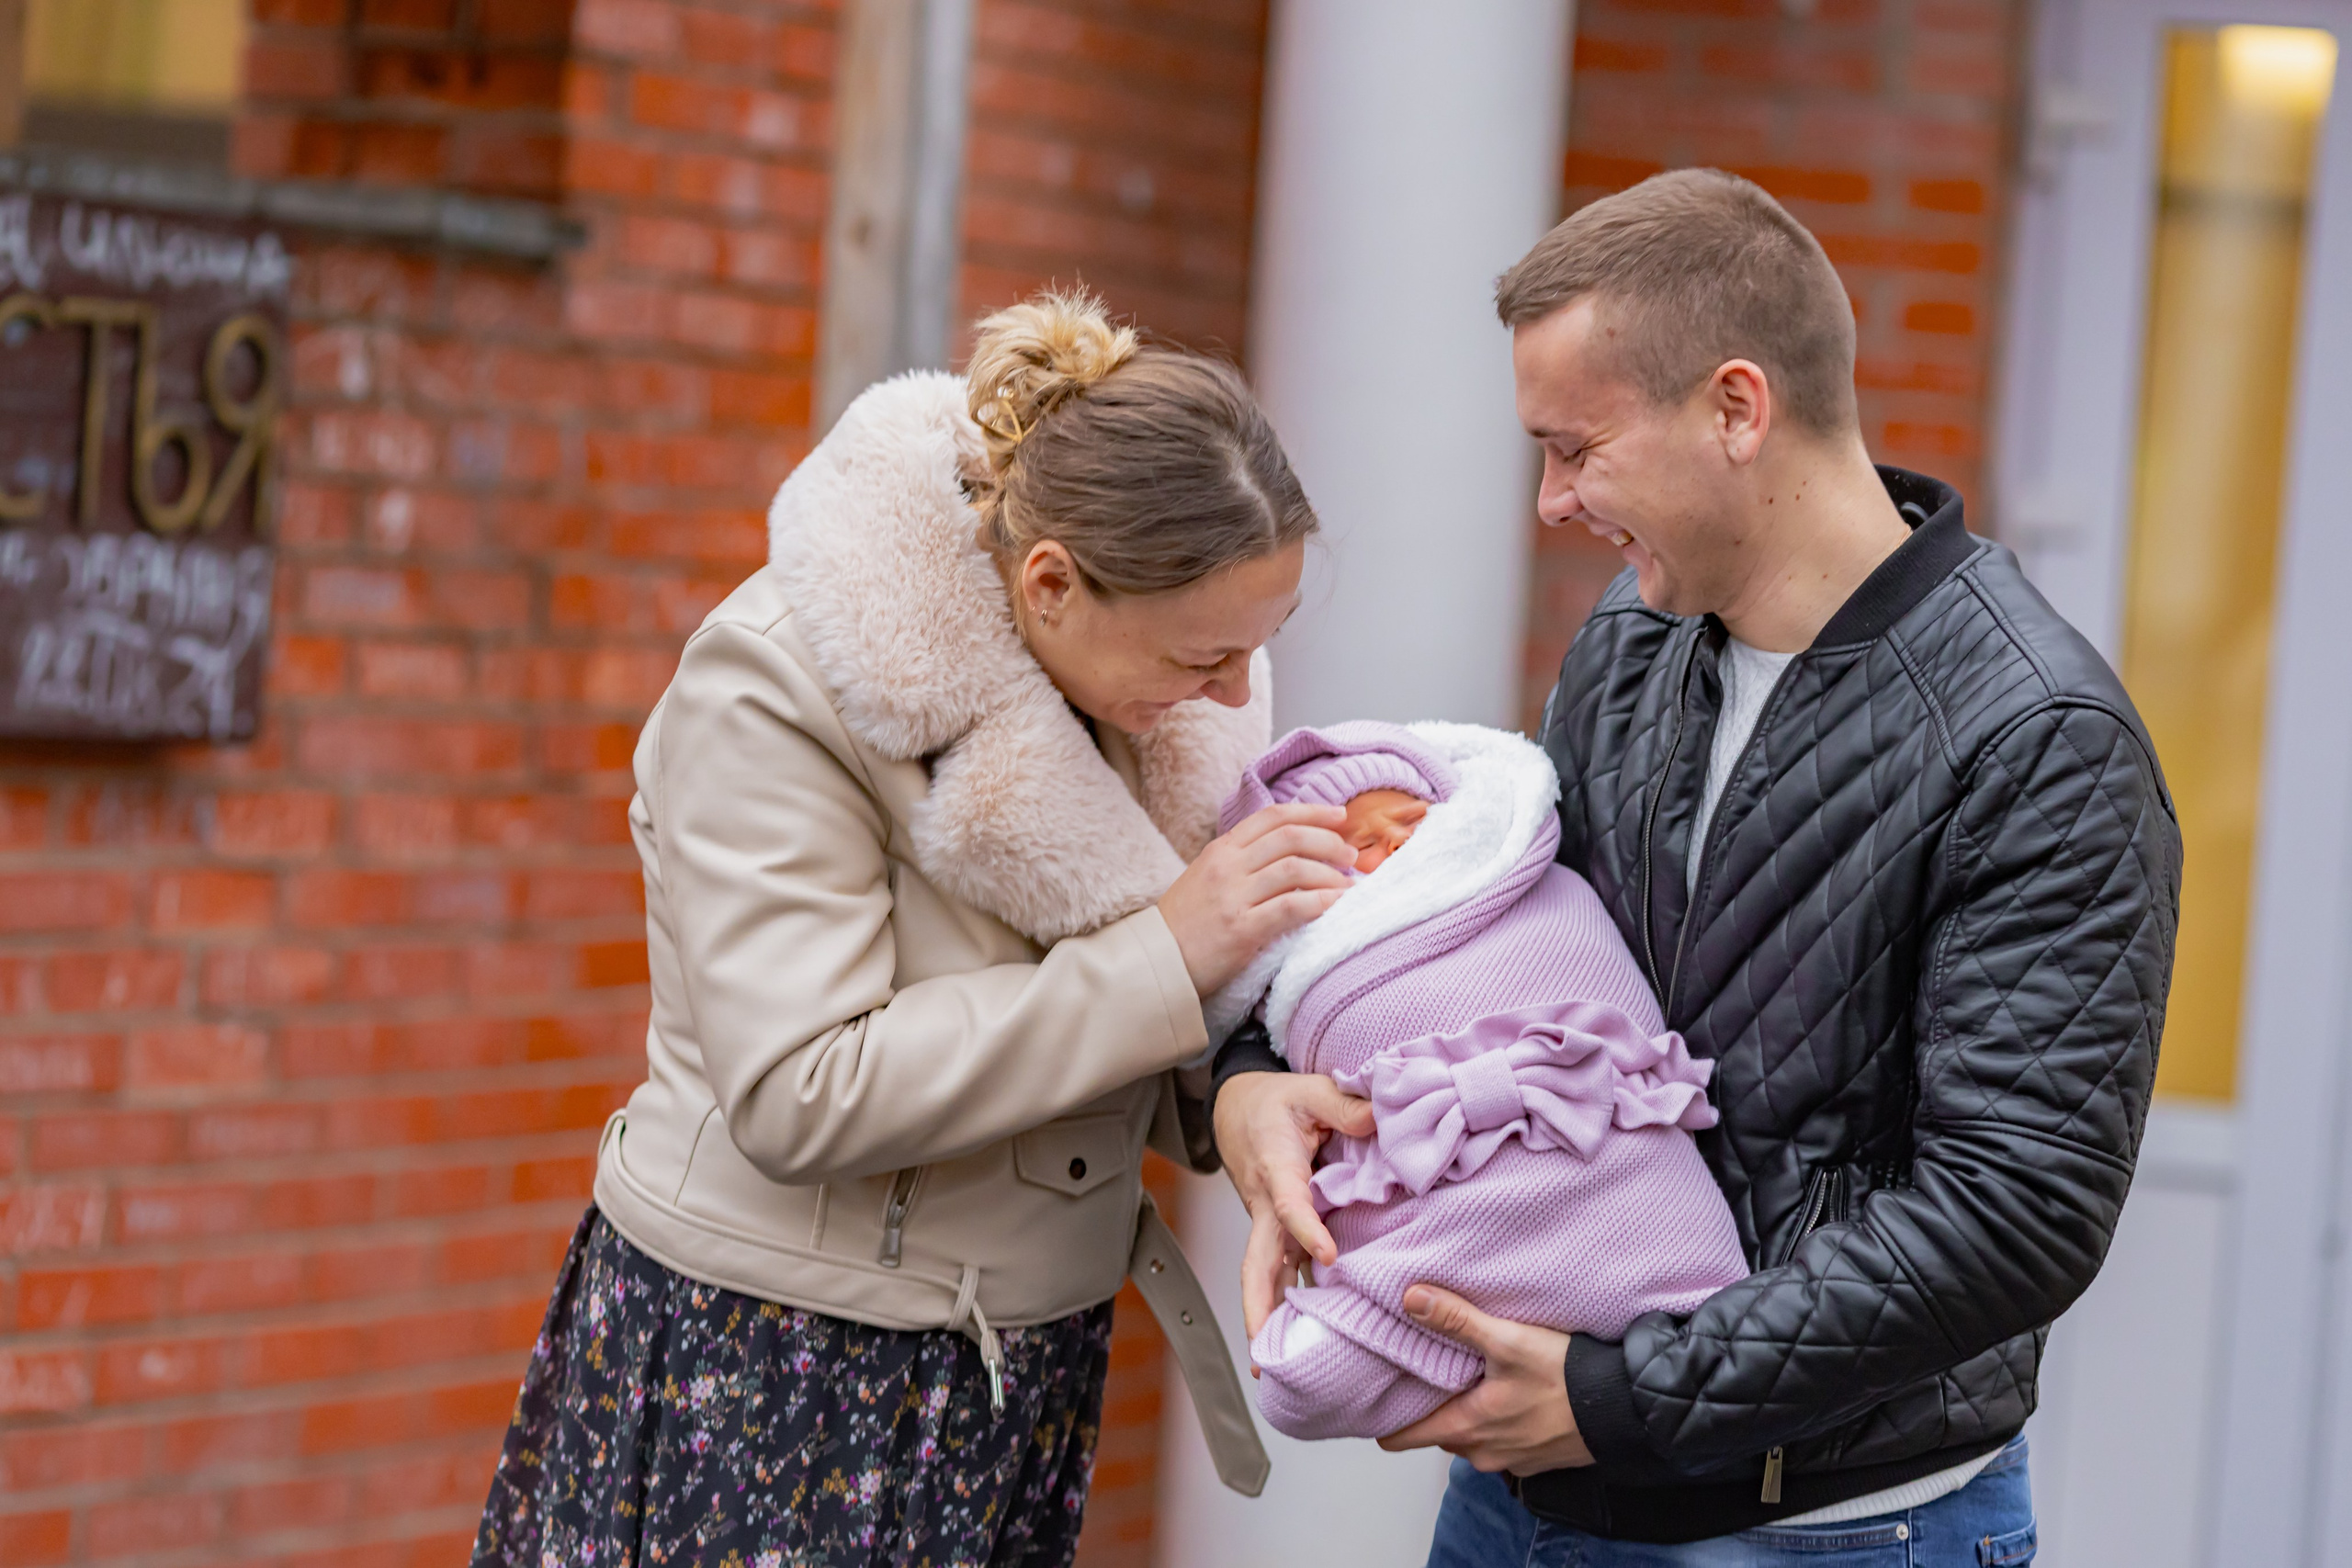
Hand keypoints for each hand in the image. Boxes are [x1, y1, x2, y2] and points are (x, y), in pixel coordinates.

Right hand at [1158, 803, 1353, 994]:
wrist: (1156, 961)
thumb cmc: (1186, 923)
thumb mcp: (1206, 876)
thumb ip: (1240, 860)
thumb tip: (1289, 852)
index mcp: (1221, 849)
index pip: (1273, 816)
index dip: (1312, 811)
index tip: (1340, 816)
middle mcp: (1227, 866)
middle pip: (1290, 837)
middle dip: (1329, 842)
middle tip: (1351, 855)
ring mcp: (1233, 896)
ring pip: (1295, 869)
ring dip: (1331, 874)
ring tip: (1349, 885)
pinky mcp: (1241, 929)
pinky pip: (1290, 907)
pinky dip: (1320, 902)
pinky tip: (1336, 905)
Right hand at [1213, 1071, 1373, 1336]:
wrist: (1236, 1109)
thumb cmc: (1273, 1102)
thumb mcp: (1309, 1090)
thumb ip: (1345, 1106)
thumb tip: (1378, 1120)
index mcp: (1276, 1169)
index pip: (1290, 1205)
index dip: (1307, 1230)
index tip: (1330, 1256)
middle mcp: (1267, 1206)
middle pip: (1256, 1264)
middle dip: (1258, 1308)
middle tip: (1264, 1352)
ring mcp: (1269, 1224)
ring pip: (1265, 1277)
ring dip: (1270, 1319)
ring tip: (1281, 1368)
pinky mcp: (1278, 1232)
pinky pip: (1283, 1271)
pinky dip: (1291, 1303)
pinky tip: (1313, 1335)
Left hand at [1377, 1285, 1595, 1474]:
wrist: (1625, 1408)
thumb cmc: (1566, 1378)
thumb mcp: (1508, 1340)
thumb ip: (1457, 1319)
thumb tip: (1410, 1297)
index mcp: (1467, 1428)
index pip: (1403, 1438)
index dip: (1386, 1417)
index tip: (1378, 1395)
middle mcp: (1484, 1452)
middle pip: (1437, 1432)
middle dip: (1430, 1406)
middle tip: (1428, 1371)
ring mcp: (1512, 1459)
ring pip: (1471, 1437)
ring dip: (1468, 1412)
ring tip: (1469, 1377)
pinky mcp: (1537, 1458)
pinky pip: (1502, 1441)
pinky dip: (1498, 1421)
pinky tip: (1510, 1393)